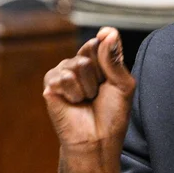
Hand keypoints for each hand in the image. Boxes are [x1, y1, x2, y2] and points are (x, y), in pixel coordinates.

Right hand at [43, 28, 136, 172]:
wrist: (97, 140)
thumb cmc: (112, 115)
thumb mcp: (123, 84)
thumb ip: (114, 58)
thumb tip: (107, 32)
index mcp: (99, 60)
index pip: (104, 40)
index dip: (109, 54)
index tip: (111, 74)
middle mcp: (80, 62)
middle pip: (91, 49)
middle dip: (100, 75)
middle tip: (99, 93)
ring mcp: (63, 71)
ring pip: (78, 64)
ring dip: (88, 87)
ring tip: (86, 100)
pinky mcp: (50, 84)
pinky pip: (63, 77)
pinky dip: (74, 93)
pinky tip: (73, 103)